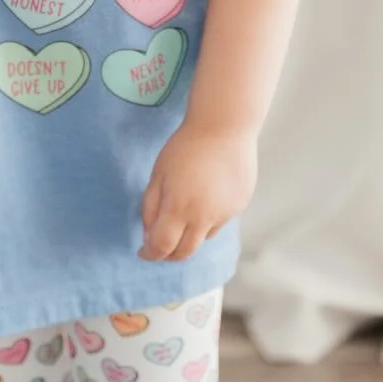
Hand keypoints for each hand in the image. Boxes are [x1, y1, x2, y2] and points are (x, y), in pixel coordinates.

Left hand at [139, 121, 257, 260]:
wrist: (224, 127)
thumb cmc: (185, 146)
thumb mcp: (158, 174)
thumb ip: (150, 206)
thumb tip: (148, 234)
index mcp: (179, 208)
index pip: (162, 246)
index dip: (150, 253)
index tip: (142, 251)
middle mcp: (204, 217)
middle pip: (185, 252)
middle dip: (169, 255)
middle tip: (160, 247)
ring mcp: (225, 214)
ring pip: (203, 238)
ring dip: (190, 235)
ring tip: (184, 214)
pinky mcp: (239, 206)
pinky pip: (220, 222)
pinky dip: (208, 219)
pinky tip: (205, 197)